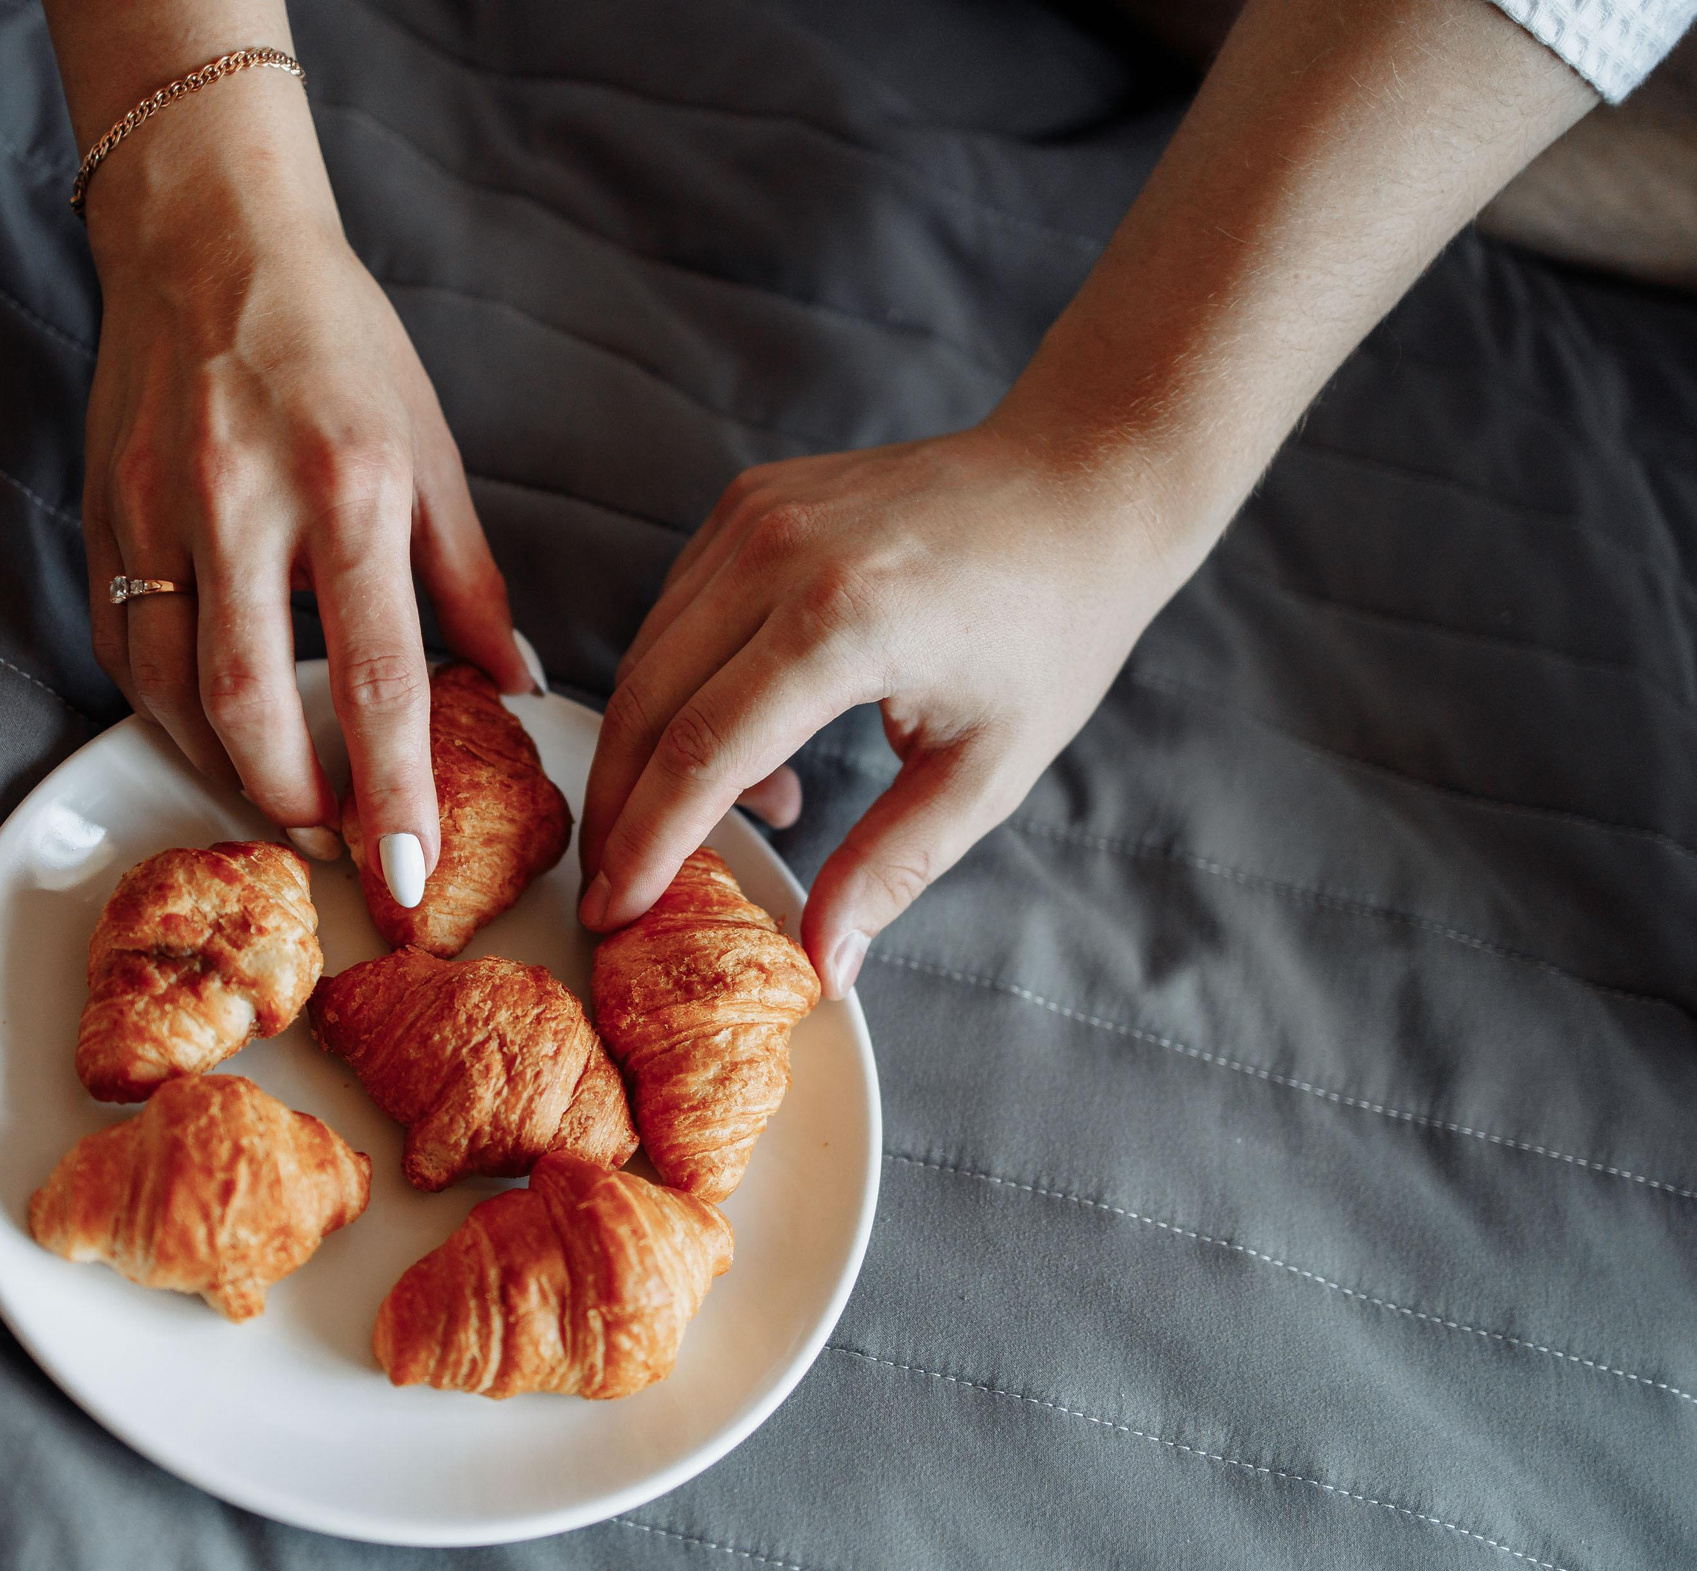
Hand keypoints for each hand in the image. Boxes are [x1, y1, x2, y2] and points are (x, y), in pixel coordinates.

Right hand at [77, 67, 525, 887]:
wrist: (206, 236)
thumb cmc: (335, 340)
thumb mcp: (429, 447)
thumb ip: (468, 579)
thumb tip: (512, 685)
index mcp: (346, 482)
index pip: (375, 673)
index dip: (392, 790)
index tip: (405, 874)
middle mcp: (241, 500)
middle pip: (248, 704)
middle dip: (294, 801)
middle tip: (338, 844)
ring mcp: (155, 509)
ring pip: (170, 692)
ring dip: (225, 771)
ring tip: (285, 802)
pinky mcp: (102, 514)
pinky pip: (124, 650)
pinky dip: (168, 713)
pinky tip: (213, 734)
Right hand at [577, 424, 1188, 997]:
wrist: (1081, 484)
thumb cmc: (1053, 623)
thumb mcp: (986, 771)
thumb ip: (891, 867)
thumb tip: (823, 961)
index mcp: (843, 620)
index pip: (701, 753)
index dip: (647, 844)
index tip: (614, 911)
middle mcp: (779, 555)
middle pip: (648, 705)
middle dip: (618, 810)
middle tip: (617, 888)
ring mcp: (755, 517)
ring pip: (647, 657)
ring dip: (653, 754)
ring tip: (730, 816)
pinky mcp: (748, 502)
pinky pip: (675, 612)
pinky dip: (683, 689)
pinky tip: (752, 744)